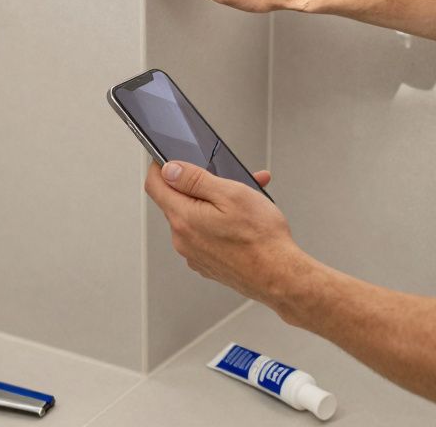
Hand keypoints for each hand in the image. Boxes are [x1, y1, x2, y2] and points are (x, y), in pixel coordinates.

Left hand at [143, 159, 309, 305]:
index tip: (169, 159)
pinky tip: (243, 221)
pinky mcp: (207, 263)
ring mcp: (194, 253)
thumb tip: (170, 169)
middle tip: (229, 178)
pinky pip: (206, 235)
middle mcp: (182, 239)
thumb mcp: (230, 194)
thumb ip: (194, 179)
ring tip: (248, 200)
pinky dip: (220, 223)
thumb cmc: (261, 239)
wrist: (280, 277)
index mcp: (184, 218)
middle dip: (201, 185)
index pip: (155, 185)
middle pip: (179, 201)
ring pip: (197, 217)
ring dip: (216, 204)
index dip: (160, 167)